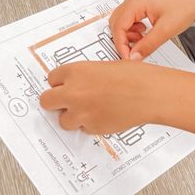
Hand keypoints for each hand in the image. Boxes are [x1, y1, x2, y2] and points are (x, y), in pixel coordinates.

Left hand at [40, 60, 175, 133]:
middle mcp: (73, 92)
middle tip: (63, 101)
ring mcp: (81, 112)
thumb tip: (74, 83)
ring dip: (71, 116)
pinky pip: (82, 129)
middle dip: (54, 101)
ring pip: (63, 120)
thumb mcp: (101, 66)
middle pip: (46, 101)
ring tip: (87, 109)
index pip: (51, 79)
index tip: (63, 85)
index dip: (59, 83)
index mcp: (75, 71)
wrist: (148, 93)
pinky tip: (101, 114)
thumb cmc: (132, 76)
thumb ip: (83, 75)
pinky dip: (88, 124)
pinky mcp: (92, 128)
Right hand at [109, 0, 194, 59]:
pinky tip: (144, 35)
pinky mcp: (140, 6)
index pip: (118, 26)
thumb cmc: (184, 7)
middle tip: (133, 53)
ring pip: (121, 22)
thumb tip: (133, 56)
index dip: (121, 44)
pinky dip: (133, 31)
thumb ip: (147, 45)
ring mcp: (136, 1)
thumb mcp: (166, 30)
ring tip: (142, 41)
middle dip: (123, 40)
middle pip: (116, 23)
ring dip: (128, 36)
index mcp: (136, 1)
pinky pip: (128, 21)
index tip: (127, 57)